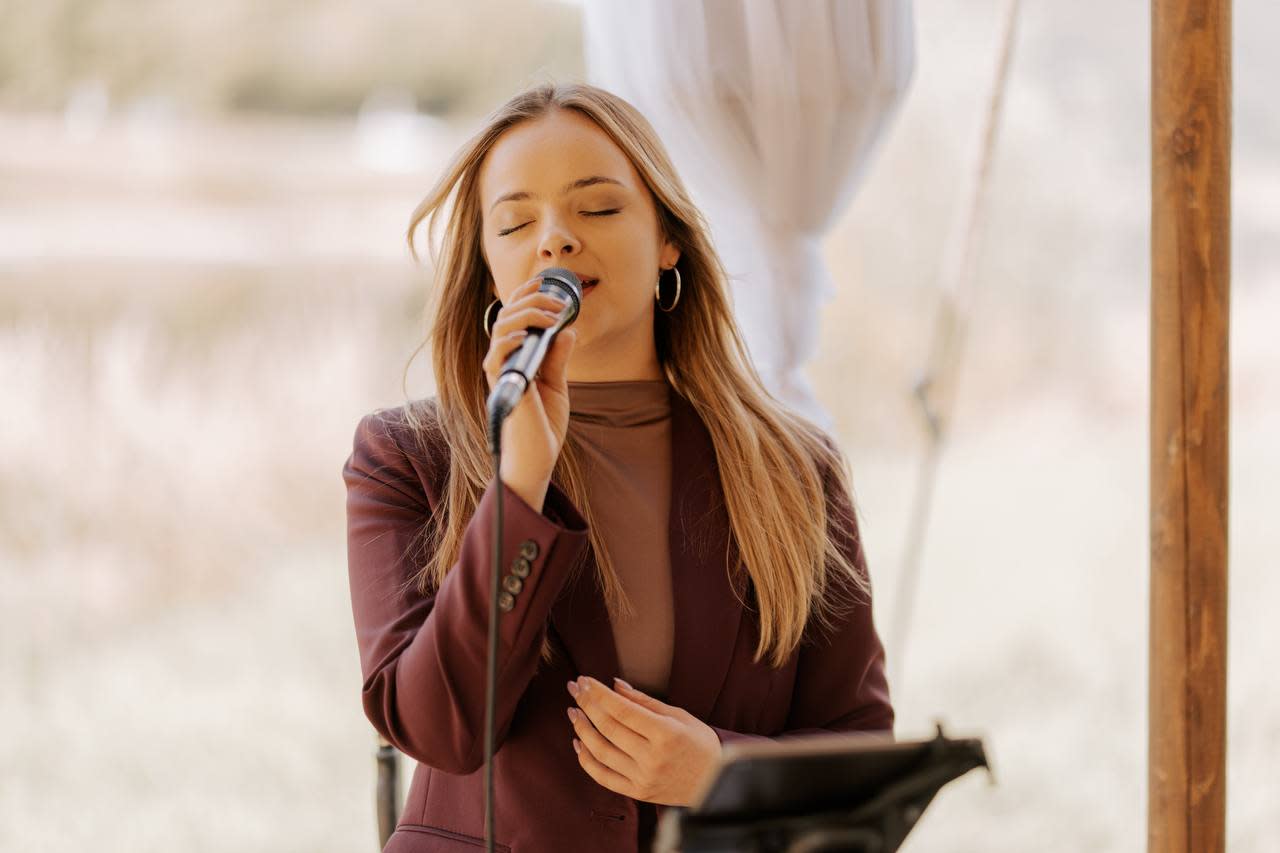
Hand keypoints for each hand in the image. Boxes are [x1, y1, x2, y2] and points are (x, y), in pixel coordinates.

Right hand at [482, 275, 577, 510]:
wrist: (536, 459)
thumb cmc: (542, 425)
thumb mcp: (556, 384)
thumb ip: (558, 357)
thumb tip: (568, 330)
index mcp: (516, 356)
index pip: (515, 315)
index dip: (527, 293)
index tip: (546, 280)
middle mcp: (503, 361)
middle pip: (507, 314)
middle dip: (532, 299)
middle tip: (558, 301)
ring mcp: (500, 373)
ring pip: (501, 329)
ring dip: (527, 315)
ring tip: (551, 315)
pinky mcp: (502, 389)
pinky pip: (495, 358)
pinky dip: (510, 342)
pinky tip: (529, 337)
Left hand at [566, 676, 722, 806]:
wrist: (716, 784)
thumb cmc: (700, 744)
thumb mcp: (679, 716)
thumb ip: (645, 701)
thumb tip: (614, 685)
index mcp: (666, 734)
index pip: (622, 709)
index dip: (598, 693)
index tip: (583, 680)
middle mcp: (652, 758)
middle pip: (608, 727)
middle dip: (586, 704)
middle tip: (573, 688)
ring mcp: (643, 778)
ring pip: (600, 751)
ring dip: (582, 729)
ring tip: (573, 711)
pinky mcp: (637, 793)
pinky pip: (603, 776)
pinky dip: (586, 759)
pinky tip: (578, 742)